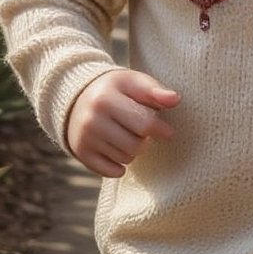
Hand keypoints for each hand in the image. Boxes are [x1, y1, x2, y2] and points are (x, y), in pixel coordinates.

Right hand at [66, 69, 180, 177]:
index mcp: (106, 98)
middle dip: (145, 140)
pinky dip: (119, 166)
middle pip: (136, 145)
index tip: (167, 131)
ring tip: (127, 136)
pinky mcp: (80, 153)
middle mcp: (92, 120)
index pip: (144, 123)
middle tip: (141, 131)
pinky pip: (111, 171)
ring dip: (133, 151)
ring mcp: (84, 138)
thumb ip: (155, 90)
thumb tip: (175, 99)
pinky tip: (119, 151)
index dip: (161, 129)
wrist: (77, 97)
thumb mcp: (133, 82)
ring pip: (125, 159)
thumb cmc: (115, 90)